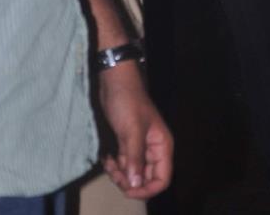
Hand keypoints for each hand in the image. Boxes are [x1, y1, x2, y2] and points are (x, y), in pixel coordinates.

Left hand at [99, 62, 172, 198]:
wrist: (115, 81)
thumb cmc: (128, 101)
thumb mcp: (131, 130)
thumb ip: (134, 158)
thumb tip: (136, 186)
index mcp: (162, 145)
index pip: (163, 178)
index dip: (147, 189)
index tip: (129, 189)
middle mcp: (154, 149)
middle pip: (147, 179)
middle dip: (130, 182)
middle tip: (115, 173)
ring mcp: (140, 147)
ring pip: (133, 174)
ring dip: (120, 174)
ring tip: (109, 163)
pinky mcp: (127, 144)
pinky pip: (124, 165)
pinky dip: (114, 166)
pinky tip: (106, 158)